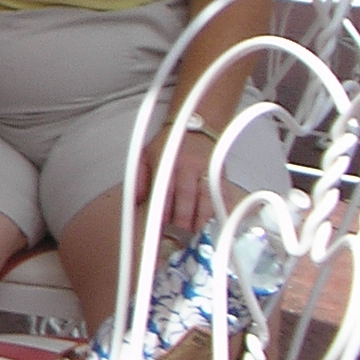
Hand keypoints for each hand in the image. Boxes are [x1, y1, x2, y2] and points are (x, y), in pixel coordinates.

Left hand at [138, 117, 217, 234]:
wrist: (197, 127)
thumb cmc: (169, 144)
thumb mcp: (146, 154)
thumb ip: (139, 177)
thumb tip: (136, 200)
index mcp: (168, 162)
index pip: (164, 190)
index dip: (162, 209)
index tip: (159, 224)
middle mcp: (189, 166)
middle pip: (187, 197)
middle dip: (182, 218)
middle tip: (178, 232)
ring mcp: (207, 171)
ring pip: (206, 198)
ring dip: (200, 218)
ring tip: (194, 232)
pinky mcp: (222, 176)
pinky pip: (223, 196)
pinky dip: (219, 211)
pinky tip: (214, 222)